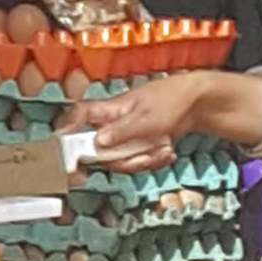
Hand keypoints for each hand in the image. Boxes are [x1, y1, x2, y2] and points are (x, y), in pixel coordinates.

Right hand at [60, 73, 203, 174]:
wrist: (197, 103)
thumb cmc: (172, 99)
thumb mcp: (146, 118)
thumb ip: (120, 132)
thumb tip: (97, 142)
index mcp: (109, 110)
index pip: (78, 117)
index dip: (66, 131)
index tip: (63, 149)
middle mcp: (113, 124)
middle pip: (100, 152)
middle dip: (124, 161)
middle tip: (143, 158)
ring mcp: (126, 136)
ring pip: (121, 160)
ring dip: (144, 161)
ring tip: (163, 150)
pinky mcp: (139, 145)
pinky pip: (137, 161)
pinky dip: (154, 160)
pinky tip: (167, 151)